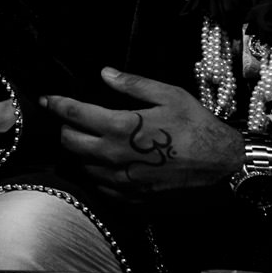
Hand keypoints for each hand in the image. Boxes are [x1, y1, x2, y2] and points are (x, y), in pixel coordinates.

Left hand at [46, 70, 243, 199]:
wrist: (225, 168)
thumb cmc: (199, 127)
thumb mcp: (170, 96)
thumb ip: (133, 85)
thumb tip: (104, 73)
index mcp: (120, 127)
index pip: (73, 114)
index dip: (55, 104)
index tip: (45, 99)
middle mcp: (113, 156)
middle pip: (69, 143)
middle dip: (65, 129)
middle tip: (70, 121)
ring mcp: (121, 181)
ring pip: (82, 166)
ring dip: (80, 153)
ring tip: (89, 142)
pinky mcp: (131, 199)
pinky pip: (101, 187)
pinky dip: (97, 174)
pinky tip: (107, 165)